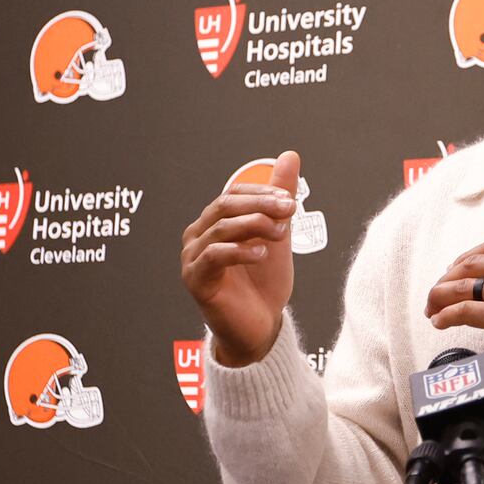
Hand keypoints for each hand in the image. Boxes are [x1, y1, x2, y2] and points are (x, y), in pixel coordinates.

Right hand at [181, 150, 299, 366]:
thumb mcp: (278, 234)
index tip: (290, 199)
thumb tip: (290, 156)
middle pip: (224, 206)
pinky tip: (262, 253)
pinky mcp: (195, 280)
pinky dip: (240, 251)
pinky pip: (214, 257)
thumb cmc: (264, 283)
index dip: (261, 192)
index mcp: (214, 222)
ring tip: (281, 233)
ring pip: (220, 229)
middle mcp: (198, 236)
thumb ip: (280, 196)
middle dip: (260, 204)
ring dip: (255, 225)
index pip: (233, 193)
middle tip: (289, 209)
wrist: (261, 327)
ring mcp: (193, 258)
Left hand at [425, 238, 483, 390]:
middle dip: (449, 276)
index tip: (458, 270)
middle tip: (439, 291)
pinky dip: (446, 315)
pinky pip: (464, 310)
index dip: (468, 258)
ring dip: (441, 295)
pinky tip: (440, 321)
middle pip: (472, 263)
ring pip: (463, 285)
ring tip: (432, 307)